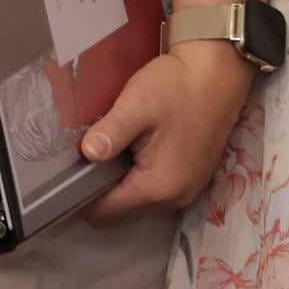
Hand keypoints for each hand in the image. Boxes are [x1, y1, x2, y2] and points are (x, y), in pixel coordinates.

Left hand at [81, 41, 253, 220]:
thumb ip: (111, 133)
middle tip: (91, 151)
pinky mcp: (193, 178)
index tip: (69, 169)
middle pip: (122, 209)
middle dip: (101, 187)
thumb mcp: (137, 105)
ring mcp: (187, 190)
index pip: (105, 213)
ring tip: (112, 145)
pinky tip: (135, 146)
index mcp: (158, 187)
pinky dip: (140, 174)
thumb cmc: (177, 87)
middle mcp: (175, 198)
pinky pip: (155, 188)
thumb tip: (87, 153)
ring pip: (138, 200)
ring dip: (121, 180)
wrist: (219, 74)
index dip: (81, 195)